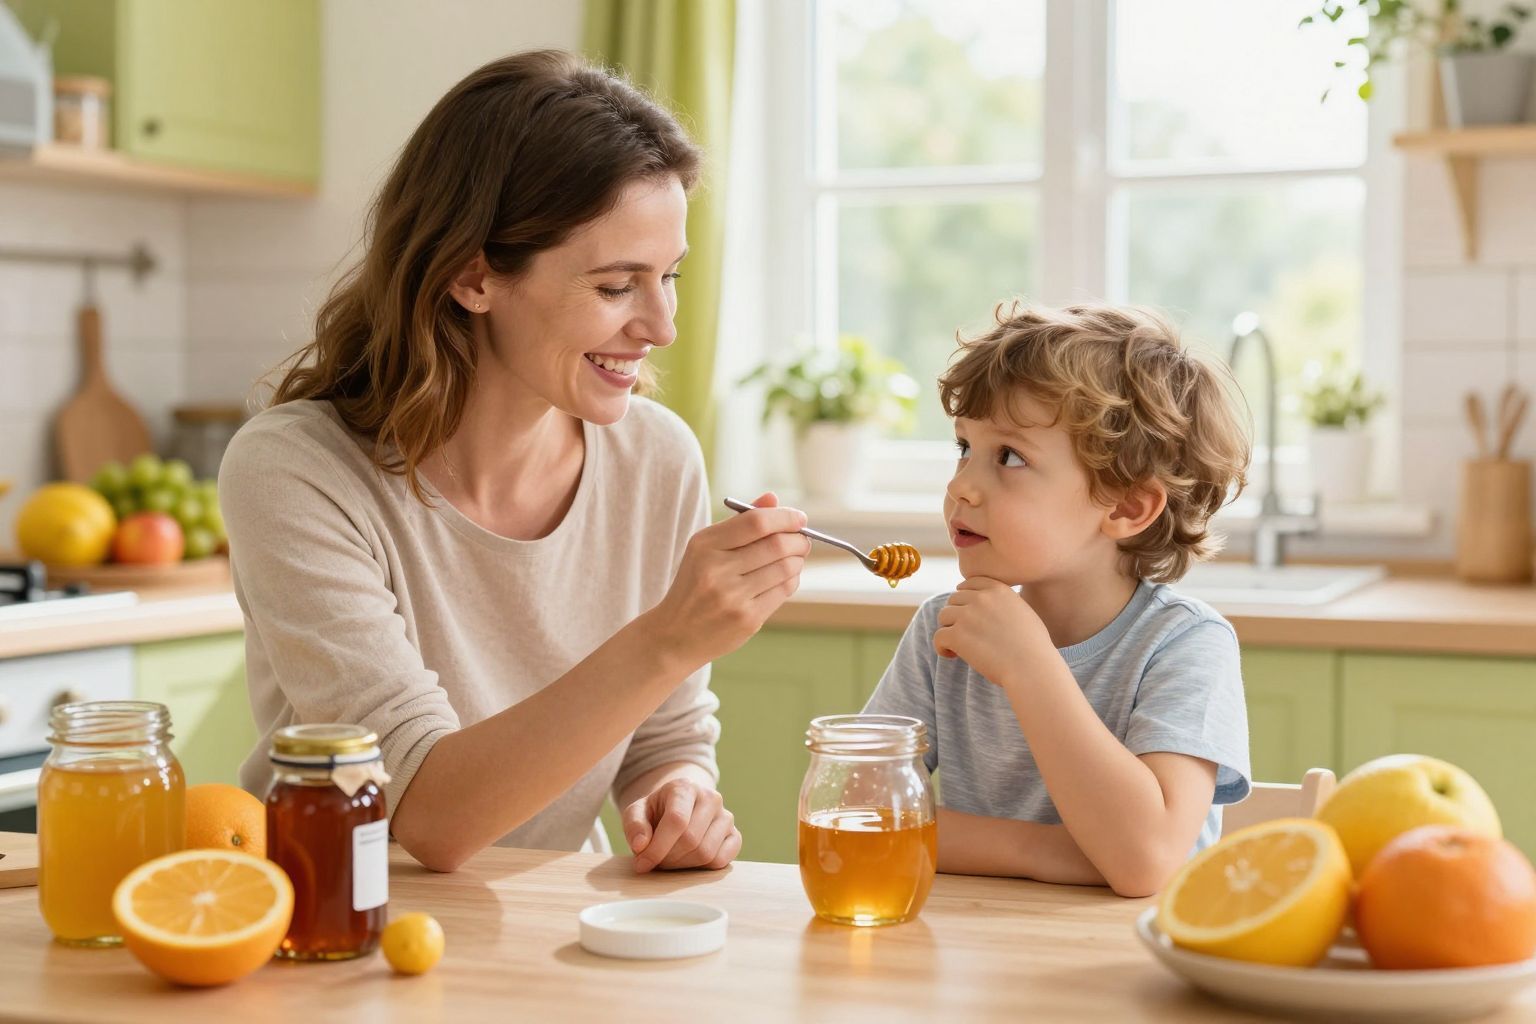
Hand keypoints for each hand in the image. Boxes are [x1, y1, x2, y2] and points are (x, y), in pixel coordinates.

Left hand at [621, 778, 741, 872]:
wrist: (679, 809)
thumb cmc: (656, 812)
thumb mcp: (637, 812)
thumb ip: (634, 825)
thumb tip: (641, 845)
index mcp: (685, 787)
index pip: (676, 820)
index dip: (657, 847)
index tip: (642, 863)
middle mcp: (711, 797)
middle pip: (691, 840)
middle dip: (668, 858)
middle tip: (656, 860)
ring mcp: (726, 816)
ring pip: (706, 853)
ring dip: (683, 864)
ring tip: (670, 858)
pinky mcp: (735, 835)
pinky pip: (722, 860)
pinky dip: (702, 868)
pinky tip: (689, 860)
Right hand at [648, 492, 810, 667]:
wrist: (674, 634)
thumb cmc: (695, 584)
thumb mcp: (706, 549)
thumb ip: (740, 523)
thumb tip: (773, 498)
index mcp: (705, 545)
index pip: (756, 522)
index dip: (785, 517)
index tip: (800, 518)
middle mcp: (717, 570)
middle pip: (777, 545)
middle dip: (798, 540)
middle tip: (802, 540)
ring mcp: (732, 597)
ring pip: (785, 568)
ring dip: (797, 560)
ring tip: (793, 558)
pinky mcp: (746, 619)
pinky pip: (783, 591)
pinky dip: (791, 580)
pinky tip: (784, 578)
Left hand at [933, 576, 1052, 686]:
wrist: (1032, 668)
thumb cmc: (1034, 647)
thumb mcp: (1024, 613)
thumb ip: (1004, 604)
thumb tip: (987, 605)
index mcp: (998, 590)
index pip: (969, 583)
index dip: (964, 597)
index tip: (965, 612)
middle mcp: (981, 598)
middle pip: (954, 600)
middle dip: (956, 616)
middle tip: (965, 635)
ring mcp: (967, 615)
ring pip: (944, 616)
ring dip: (949, 630)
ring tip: (959, 646)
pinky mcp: (957, 635)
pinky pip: (938, 636)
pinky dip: (941, 647)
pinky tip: (952, 655)